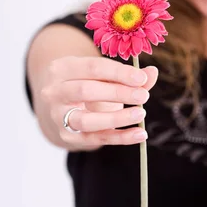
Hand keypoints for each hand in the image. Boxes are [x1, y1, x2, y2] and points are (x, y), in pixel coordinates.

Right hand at [40, 56, 157, 147]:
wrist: (64, 105)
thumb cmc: (89, 84)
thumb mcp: (104, 75)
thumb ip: (128, 75)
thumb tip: (152, 73)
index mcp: (63, 68)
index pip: (92, 67)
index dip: (119, 73)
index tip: (141, 79)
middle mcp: (54, 91)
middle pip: (85, 91)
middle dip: (117, 93)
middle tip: (143, 96)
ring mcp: (58, 116)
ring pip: (86, 120)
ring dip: (116, 118)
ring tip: (140, 114)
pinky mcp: (67, 136)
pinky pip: (95, 139)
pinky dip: (120, 137)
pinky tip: (139, 134)